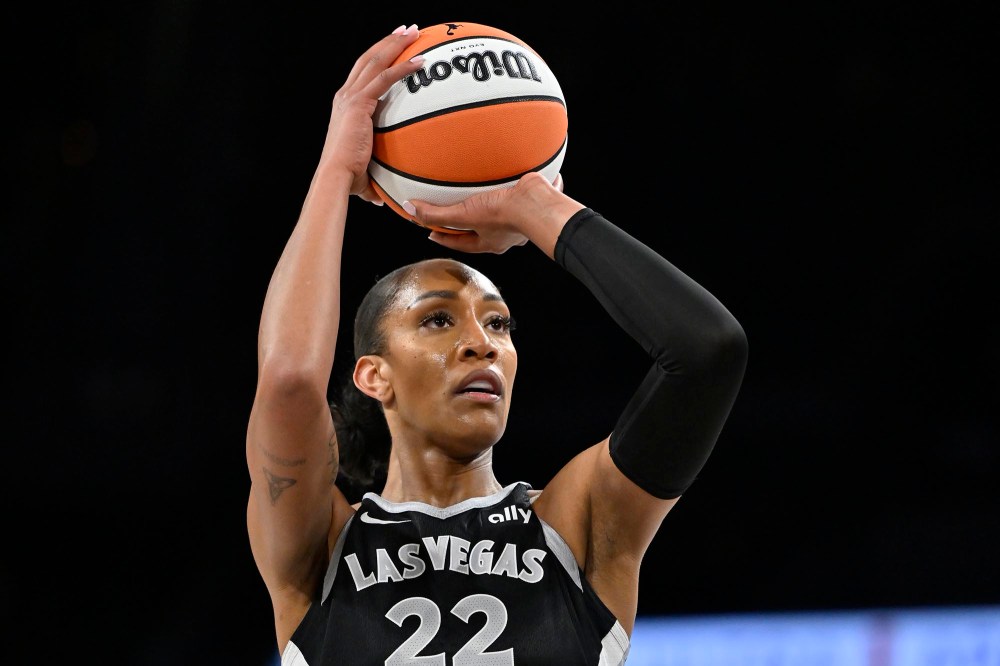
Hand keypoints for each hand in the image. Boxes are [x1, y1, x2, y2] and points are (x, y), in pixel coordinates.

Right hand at [319, 25, 423, 202]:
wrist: (336, 177)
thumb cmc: (347, 180)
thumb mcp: (364, 172)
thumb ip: (375, 177)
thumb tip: (385, 198)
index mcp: (344, 106)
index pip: (362, 74)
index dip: (378, 58)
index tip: (395, 48)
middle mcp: (344, 96)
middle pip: (368, 58)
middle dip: (388, 41)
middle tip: (408, 30)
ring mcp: (350, 97)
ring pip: (375, 61)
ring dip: (396, 43)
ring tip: (414, 32)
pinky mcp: (359, 103)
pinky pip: (385, 78)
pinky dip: (403, 67)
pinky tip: (421, 62)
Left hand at [409, 173, 583, 255]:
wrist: (536, 204)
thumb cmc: (505, 216)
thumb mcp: (464, 216)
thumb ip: (437, 215)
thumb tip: (411, 210)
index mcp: (489, 241)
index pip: (460, 242)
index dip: (444, 237)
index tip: (432, 233)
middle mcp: (503, 232)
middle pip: (479, 228)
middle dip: (467, 221)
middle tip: (454, 212)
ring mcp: (517, 217)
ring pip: (498, 211)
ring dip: (488, 203)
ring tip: (479, 190)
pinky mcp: (527, 200)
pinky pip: (515, 192)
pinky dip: (509, 185)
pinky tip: (505, 172)